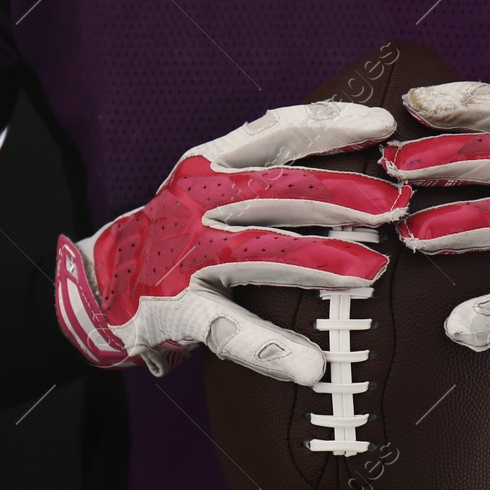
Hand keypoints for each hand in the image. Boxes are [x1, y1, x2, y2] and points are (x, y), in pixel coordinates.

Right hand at [54, 102, 411, 383]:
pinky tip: (311, 365)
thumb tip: (356, 173)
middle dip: (345, 195)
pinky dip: (272, 348)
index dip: (330, 124)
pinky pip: (230, 329)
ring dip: (323, 262)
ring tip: (373, 272)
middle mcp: (197, 201)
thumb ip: (269, 178)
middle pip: (281, 190)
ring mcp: (185, 254)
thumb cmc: (176, 236)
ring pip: (265, 252)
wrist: (92, 286)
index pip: (276, 132)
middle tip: (397, 206)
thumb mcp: (213, 190)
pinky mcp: (174, 308)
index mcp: (210, 164)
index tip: (382, 125)